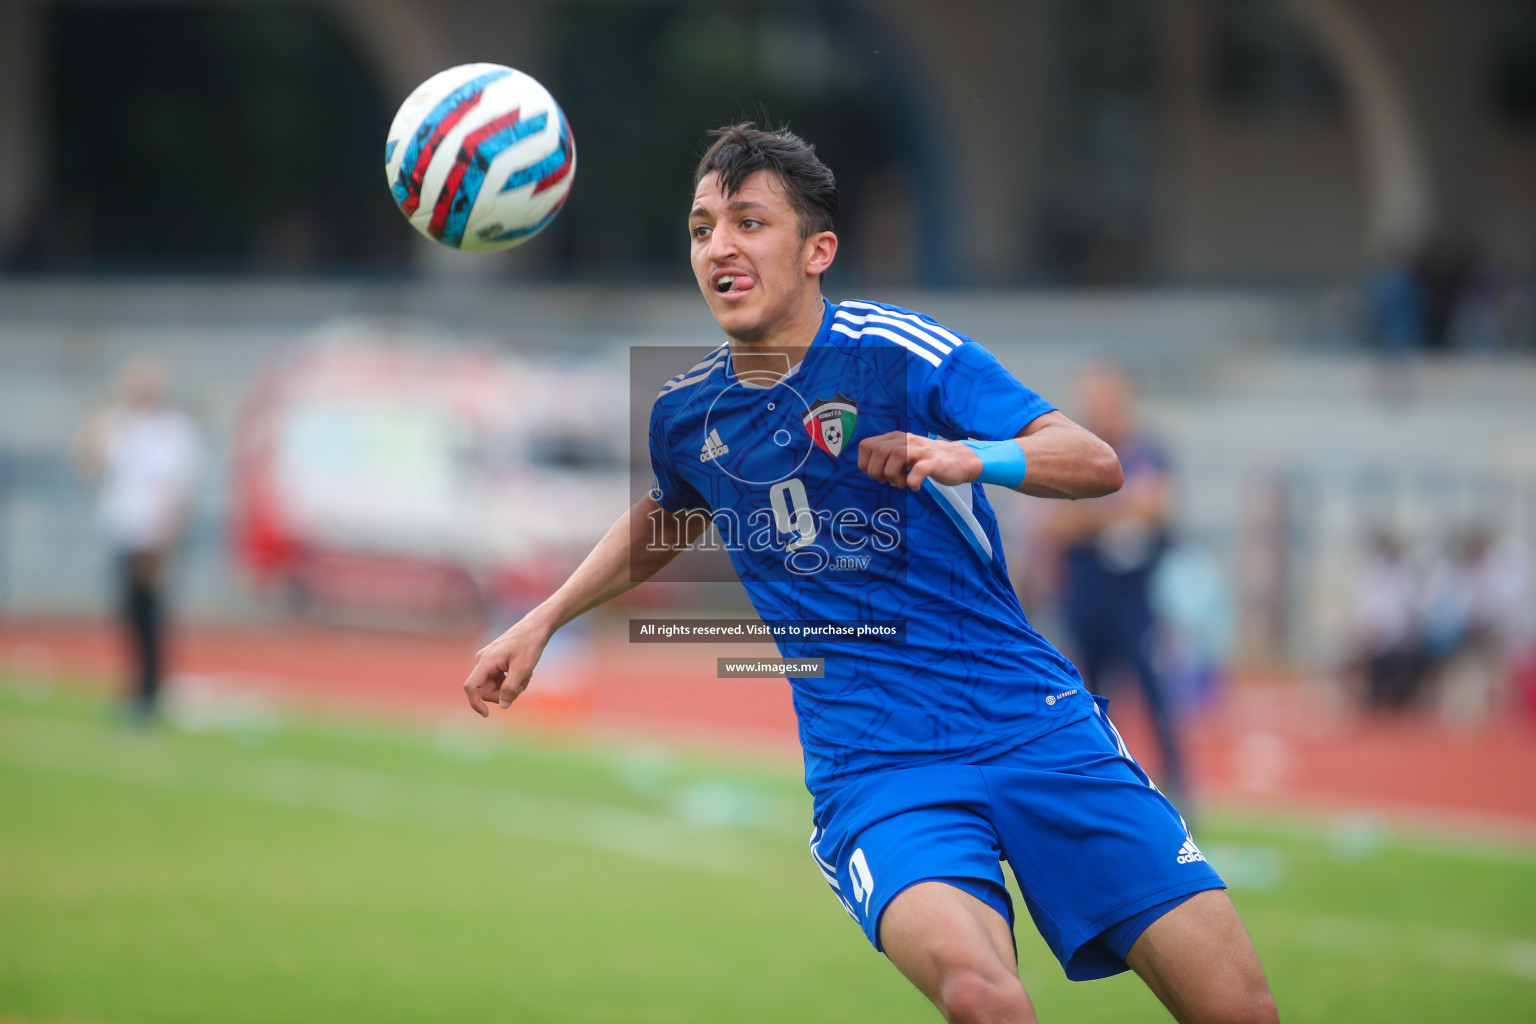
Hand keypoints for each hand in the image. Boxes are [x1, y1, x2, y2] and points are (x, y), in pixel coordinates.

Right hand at [462, 615, 551, 716]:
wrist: (535, 627)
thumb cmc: (529, 644)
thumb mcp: (523, 669)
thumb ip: (511, 688)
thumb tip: (503, 705)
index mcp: (486, 661)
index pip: (471, 686)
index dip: (475, 703)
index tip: (486, 714)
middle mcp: (482, 661)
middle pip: (486, 690)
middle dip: (505, 692)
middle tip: (523, 685)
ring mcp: (488, 661)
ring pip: (495, 686)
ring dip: (512, 686)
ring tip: (526, 675)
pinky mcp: (494, 662)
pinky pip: (499, 680)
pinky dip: (512, 680)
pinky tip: (524, 672)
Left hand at [857, 432, 982, 490]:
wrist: (960, 460)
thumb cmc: (927, 460)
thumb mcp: (903, 453)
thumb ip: (887, 457)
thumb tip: (870, 471)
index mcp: (896, 438)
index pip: (867, 445)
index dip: (865, 463)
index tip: (877, 475)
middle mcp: (907, 441)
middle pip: (879, 451)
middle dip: (877, 471)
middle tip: (888, 482)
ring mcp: (921, 450)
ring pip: (896, 456)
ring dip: (892, 475)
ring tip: (900, 484)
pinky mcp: (935, 462)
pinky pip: (919, 470)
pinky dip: (912, 481)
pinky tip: (914, 486)